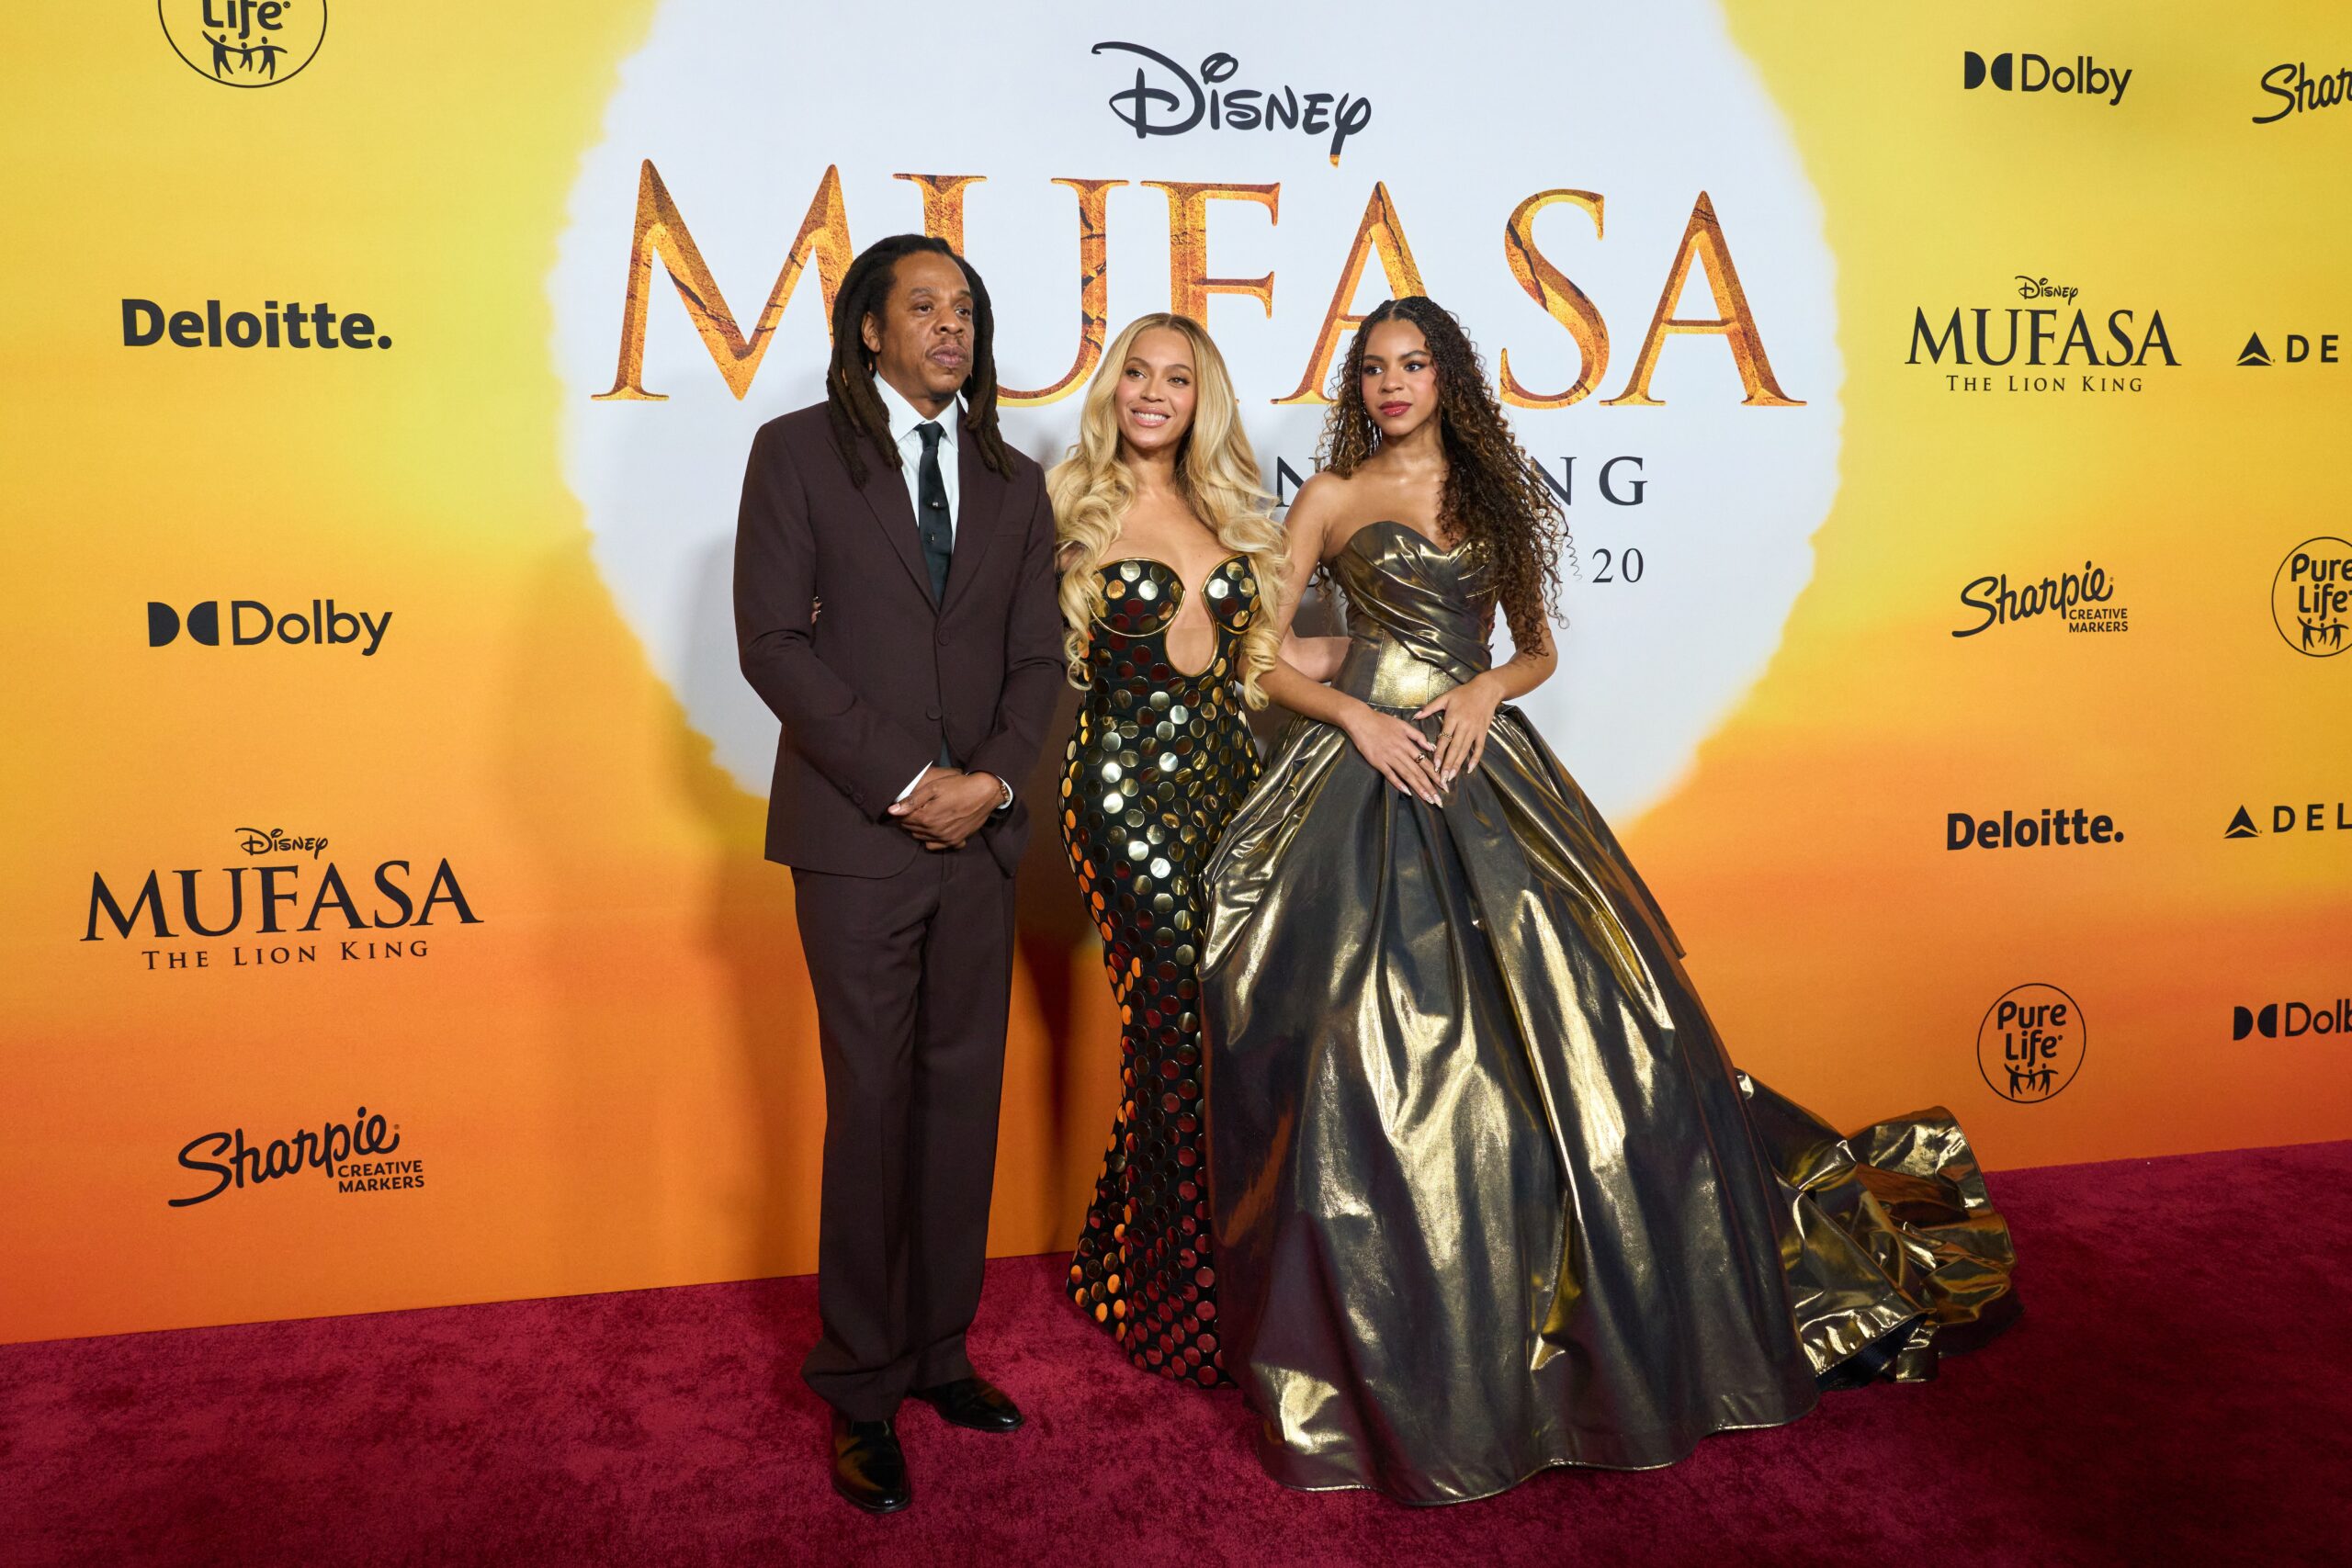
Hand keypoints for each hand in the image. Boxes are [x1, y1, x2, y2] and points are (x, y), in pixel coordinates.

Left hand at [888, 768, 1002, 849]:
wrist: (985, 793)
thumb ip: (912, 800)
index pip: (903, 819)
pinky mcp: (956, 841)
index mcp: (927, 818)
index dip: (901, 812)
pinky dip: (933, 839)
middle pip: (912, 830)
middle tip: (914, 809)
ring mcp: (946, 839)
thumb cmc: (959, 786)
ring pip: (922, 838)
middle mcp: (935, 832)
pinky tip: (936, 828)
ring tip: (925, 816)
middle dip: (909, 820)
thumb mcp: (934, 787)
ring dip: (919, 829)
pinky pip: (937, 846)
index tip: (904, 805)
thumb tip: (892, 811)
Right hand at [1341, 702, 1442, 804]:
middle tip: (1439, 800)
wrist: (1361, 720)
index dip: (1436, 775)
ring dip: (1418, 788)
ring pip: (1407, 775)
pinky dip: (1398, 783)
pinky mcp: (1378, 762)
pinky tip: (1407, 792)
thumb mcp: (1402, 724)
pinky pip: (1390, 775)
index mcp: (1407, 743)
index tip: (1444, 785)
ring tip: (1428, 799)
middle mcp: (1400, 752)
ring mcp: (1389, 758)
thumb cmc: (1381, 721)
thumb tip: (1430, 747)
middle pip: (1418, 772)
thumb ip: (1417, 736)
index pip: (1425, 762)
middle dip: (1430, 787)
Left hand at [1415, 674, 1502, 787]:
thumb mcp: (1445, 697)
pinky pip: (1479, 748)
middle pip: (1455, 748)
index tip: (1434, 765)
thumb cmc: (1464, 693)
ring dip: (1458, 764)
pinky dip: (1475, 759)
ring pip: (1465, 750)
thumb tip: (1415, 716)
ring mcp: (1474, 730)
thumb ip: (1430, 708)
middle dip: (1448, 764)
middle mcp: (1464, 726)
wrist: (1486, 690)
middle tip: (1442, 778)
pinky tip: (1469, 769)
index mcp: (1453, 718)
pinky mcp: (1483, 732)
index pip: (1444, 739)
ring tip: (1451, 776)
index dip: (1439, 753)